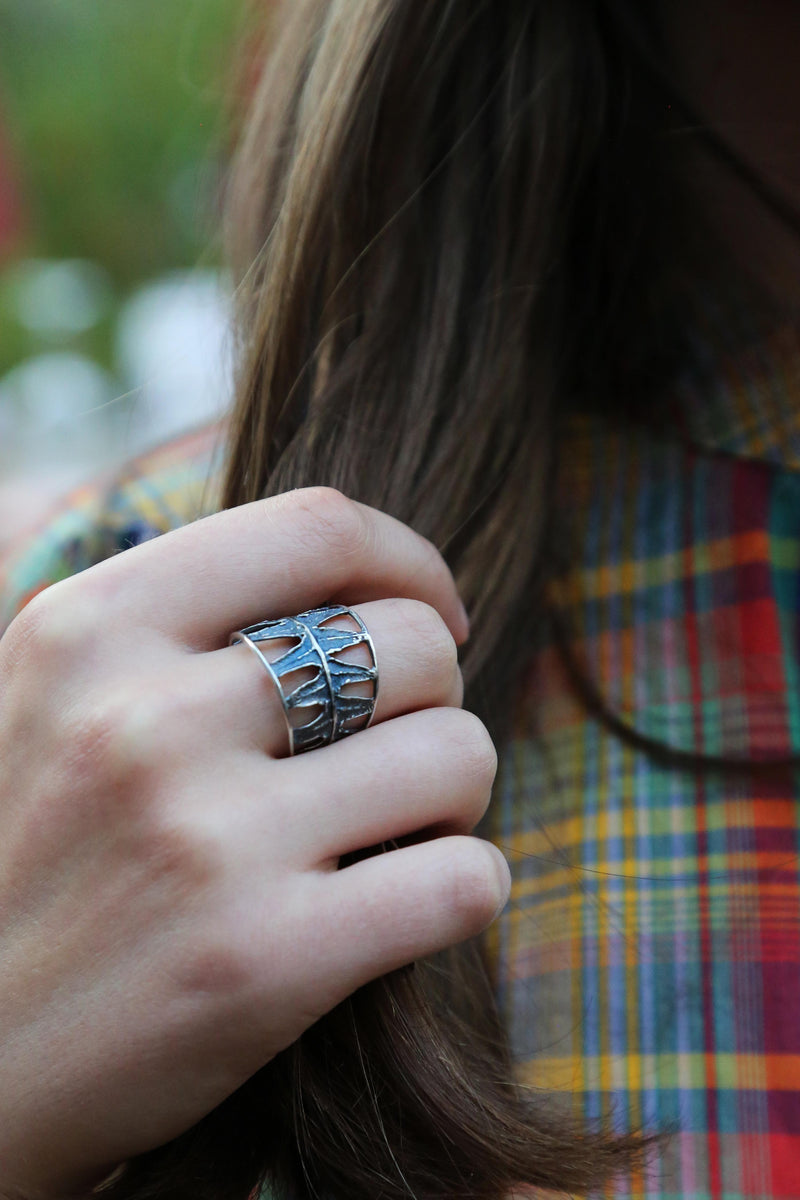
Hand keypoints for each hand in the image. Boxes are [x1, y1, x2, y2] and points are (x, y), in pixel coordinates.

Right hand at [0, 487, 508, 1197]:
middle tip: (399, 744)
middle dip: (440, 693)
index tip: (434, 613)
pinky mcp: (262, 963)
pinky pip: (466, 881)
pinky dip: (469, 885)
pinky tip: (416, 898)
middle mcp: (141, 721)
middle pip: (414, 641)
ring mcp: (203, 843)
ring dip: (457, 790)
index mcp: (89, 630)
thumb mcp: (57, 699)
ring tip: (401, 824)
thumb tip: (361, 583)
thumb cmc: (37, 863)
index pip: (320, 525)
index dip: (413, 561)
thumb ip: (180, 624)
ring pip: (459, 753)